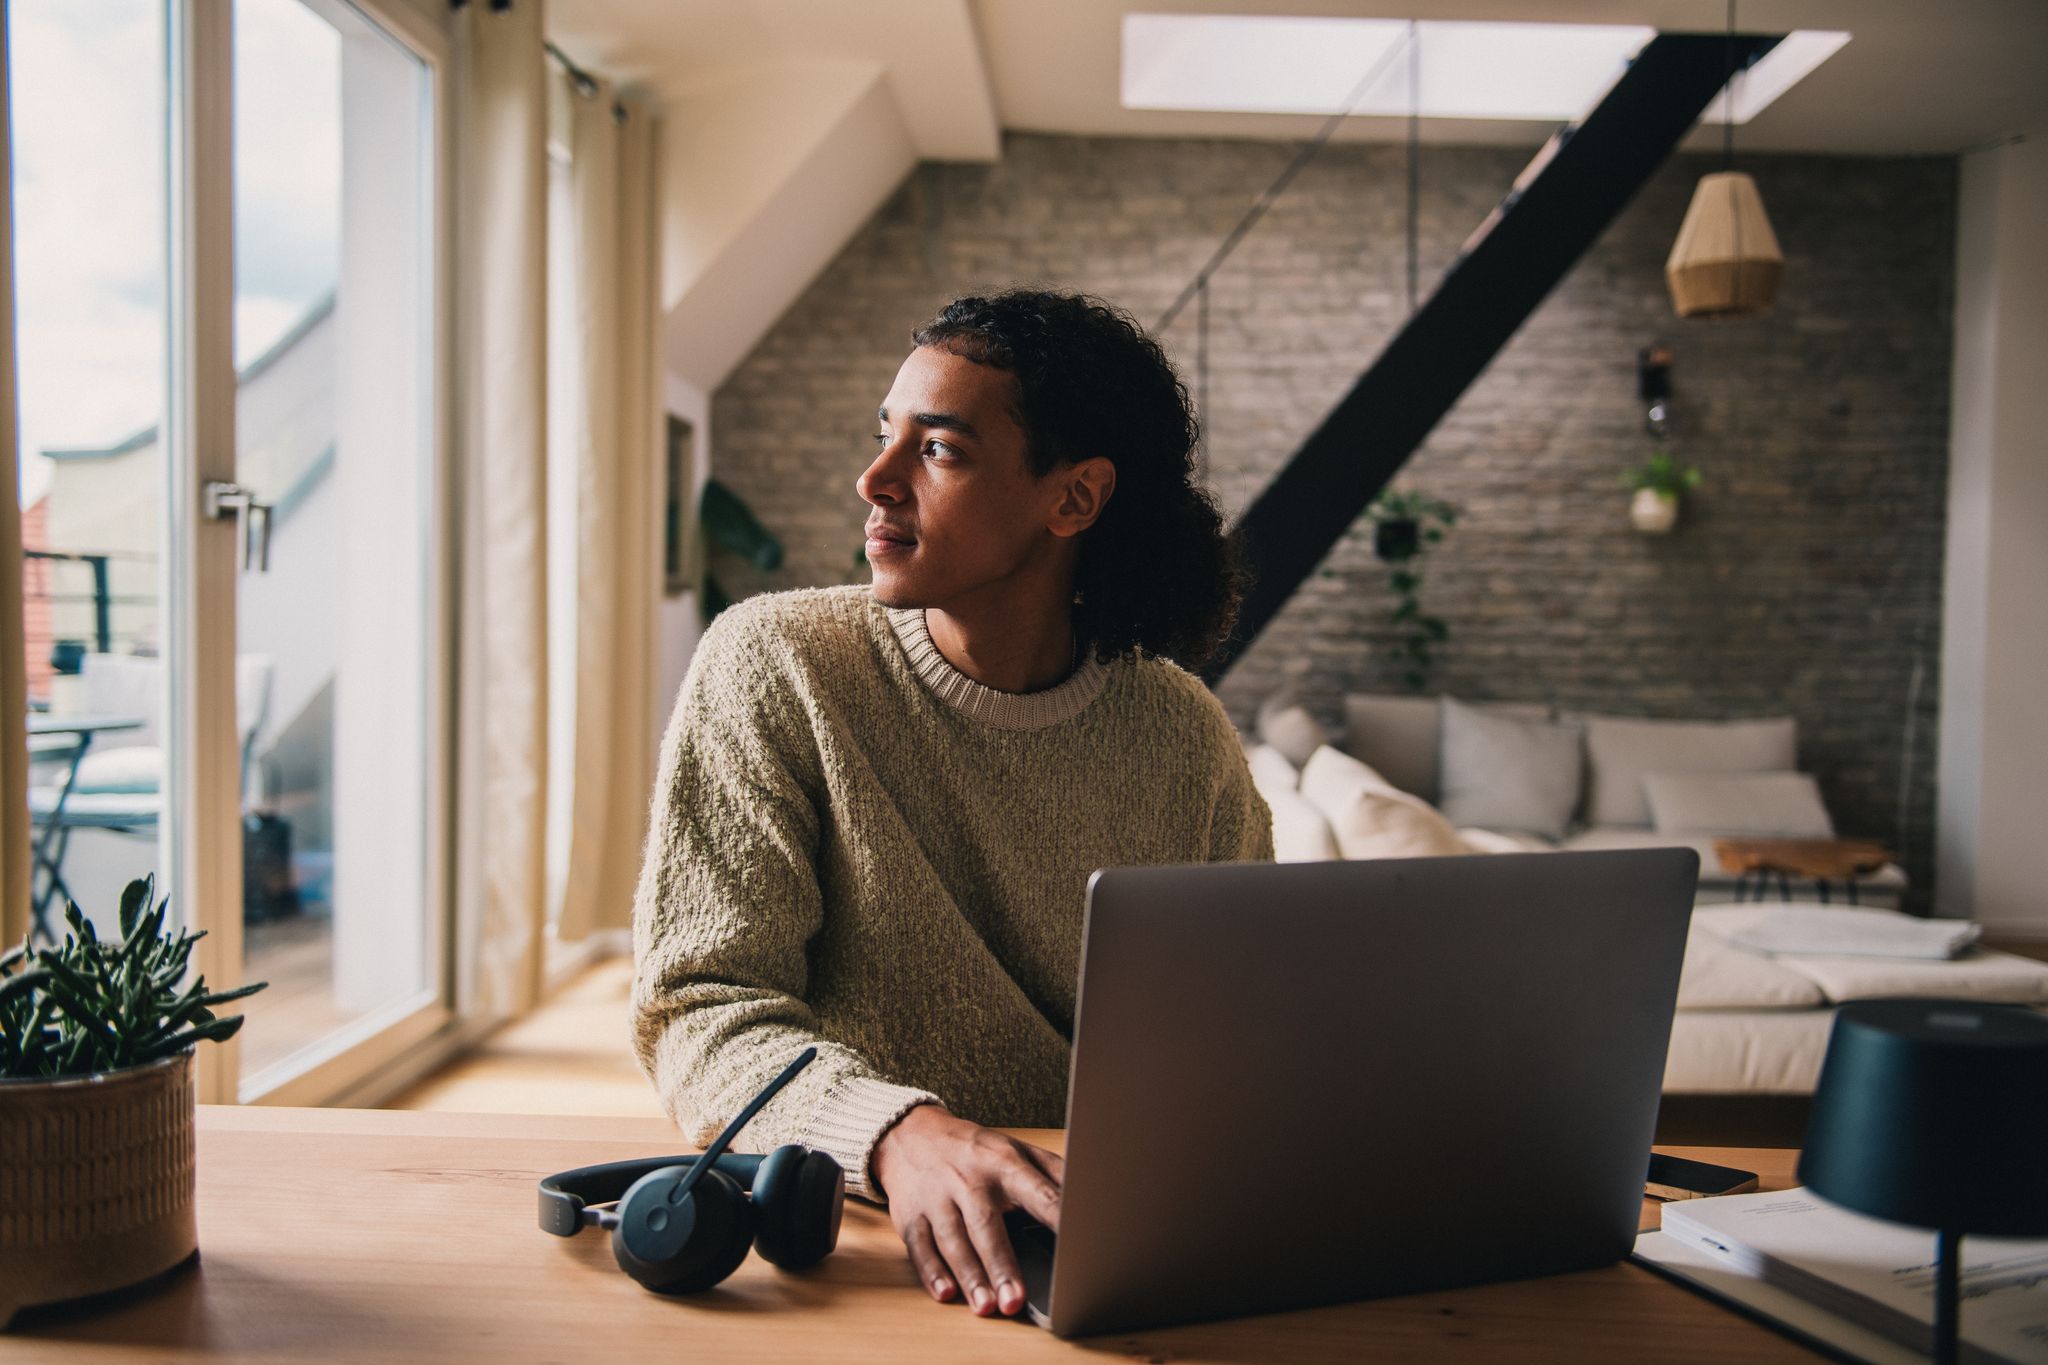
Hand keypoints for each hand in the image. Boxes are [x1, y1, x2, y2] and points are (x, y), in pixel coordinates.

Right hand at [871, 1103, 1062, 1317]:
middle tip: (1017, 1299)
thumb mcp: (1016, 1149)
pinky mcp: (911, 1216)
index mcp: (1003, 1163)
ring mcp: (936, 1198)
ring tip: (987, 1307)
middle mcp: (968, 1180)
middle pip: (986, 1224)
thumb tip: (1093, 1195)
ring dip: (970, 1275)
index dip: (1055, 1216)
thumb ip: (1054, 1173)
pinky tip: (946, 1293)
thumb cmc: (974, 1150)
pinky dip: (932, 1272)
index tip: (1075, 1241)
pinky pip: (920, 1248)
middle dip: (1001, 1263)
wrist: (910, 1133)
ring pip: (953, 1240)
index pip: (1035, 1192)